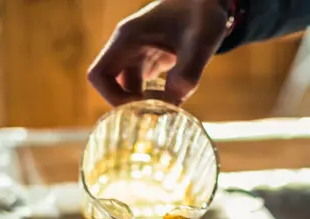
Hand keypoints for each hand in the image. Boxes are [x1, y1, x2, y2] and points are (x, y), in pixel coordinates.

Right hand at [87, 0, 229, 106]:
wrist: (211, 1)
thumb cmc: (203, 14)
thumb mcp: (201, 43)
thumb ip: (187, 74)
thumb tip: (172, 105)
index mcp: (128, 38)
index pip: (99, 75)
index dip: (112, 97)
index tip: (138, 106)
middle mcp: (127, 47)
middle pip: (112, 86)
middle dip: (130, 105)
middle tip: (156, 115)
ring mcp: (138, 54)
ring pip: (129, 88)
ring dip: (144, 102)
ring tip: (168, 110)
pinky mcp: (151, 60)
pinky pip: (143, 86)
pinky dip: (155, 97)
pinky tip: (174, 101)